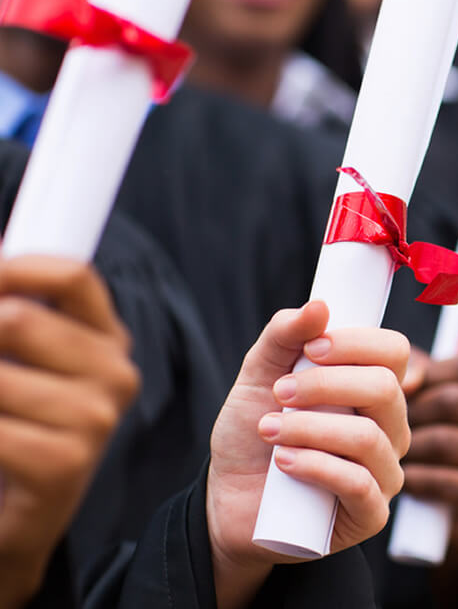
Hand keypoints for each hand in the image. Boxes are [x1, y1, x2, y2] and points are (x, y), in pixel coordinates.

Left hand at [0, 257, 138, 607]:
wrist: (17, 519)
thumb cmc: (15, 429)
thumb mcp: (21, 363)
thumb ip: (14, 314)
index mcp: (107, 342)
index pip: (73, 276)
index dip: (13, 269)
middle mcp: (115, 376)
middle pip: (19, 320)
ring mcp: (95, 420)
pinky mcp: (64, 464)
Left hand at [206, 301, 409, 608]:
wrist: (231, 502)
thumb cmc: (254, 434)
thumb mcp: (259, 377)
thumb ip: (284, 336)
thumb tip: (319, 305)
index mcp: (374, 390)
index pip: (395, 352)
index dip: (358, 343)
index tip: (313, 346)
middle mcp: (390, 428)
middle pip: (386, 389)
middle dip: (325, 384)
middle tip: (279, 393)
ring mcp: (385, 472)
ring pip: (368, 438)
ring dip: (310, 428)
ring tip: (268, 430)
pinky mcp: (371, 514)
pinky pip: (358, 484)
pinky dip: (316, 466)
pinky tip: (283, 462)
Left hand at [402, 351, 457, 572]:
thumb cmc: (452, 438)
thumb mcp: (446, 394)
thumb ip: (425, 371)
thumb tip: (407, 378)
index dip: (428, 374)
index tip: (403, 389)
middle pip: (454, 400)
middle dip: (412, 412)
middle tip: (388, 424)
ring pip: (444, 440)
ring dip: (410, 448)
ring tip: (394, 451)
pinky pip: (442, 479)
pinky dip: (416, 479)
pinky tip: (406, 479)